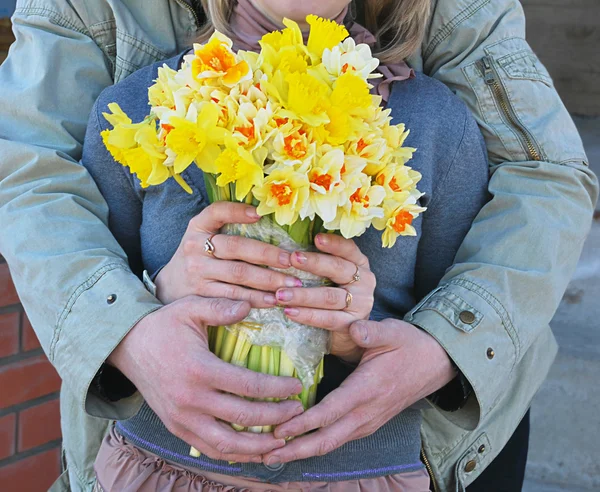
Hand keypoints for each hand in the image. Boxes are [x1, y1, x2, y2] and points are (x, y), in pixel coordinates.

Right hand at [108, 296, 303, 462]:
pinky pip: (210, 450)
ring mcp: (182, 419)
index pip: (249, 386)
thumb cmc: (163, 326)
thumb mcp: (190, 308)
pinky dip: (235, 455)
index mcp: (199, 370)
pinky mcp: (178, 429)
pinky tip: (255, 451)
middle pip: (244, 419)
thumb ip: (220, 307)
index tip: (297, 386)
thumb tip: (250, 307)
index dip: (278, 389)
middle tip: (298, 412)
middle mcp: (191, 400)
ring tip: (283, 440)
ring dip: (259, 447)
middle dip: (277, 418)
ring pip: (228, 445)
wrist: (127, 347)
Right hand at [155, 202, 301, 306]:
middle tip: (292, 261)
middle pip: (236, 247)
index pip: (217, 212)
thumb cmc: (198, 256)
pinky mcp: (201, 295)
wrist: (169, 286)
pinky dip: (255, 298)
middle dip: (268, 254)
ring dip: (268, 280)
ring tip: (290, 284)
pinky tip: (272, 299)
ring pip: (238, 274)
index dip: (238, 212)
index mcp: (198, 226)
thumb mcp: (203, 235)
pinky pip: (233, 296)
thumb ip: (227, 227)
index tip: (259, 214)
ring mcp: (197, 272)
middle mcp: (194, 246)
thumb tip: (267, 219)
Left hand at [263, 318, 455, 464]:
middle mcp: (366, 413)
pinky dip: (315, 445)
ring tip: (273, 453)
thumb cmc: (410, 346)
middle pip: (326, 440)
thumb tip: (354, 329)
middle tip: (265, 453)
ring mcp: (367, 422)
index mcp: (367, 389)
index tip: (278, 430)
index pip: (330, 412)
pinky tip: (298, 443)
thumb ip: (371, 332)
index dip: (302, 424)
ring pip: (331, 444)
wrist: (435, 364)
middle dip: (295, 450)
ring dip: (302, 451)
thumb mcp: (392, 332)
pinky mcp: (367, 423)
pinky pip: (338, 439)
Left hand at [277, 233, 375, 360]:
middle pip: (339, 269)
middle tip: (292, 258)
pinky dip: (307, 315)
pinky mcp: (351, 324)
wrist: (349, 331)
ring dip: (303, 295)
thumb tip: (290, 247)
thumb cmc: (333, 294)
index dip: (333, 243)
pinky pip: (327, 319)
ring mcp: (360, 304)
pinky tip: (289, 312)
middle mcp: (364, 281)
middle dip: (314, 263)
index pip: (348, 249)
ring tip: (281, 294)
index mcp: (359, 264)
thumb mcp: (332, 275)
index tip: (316, 238)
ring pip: (329, 297)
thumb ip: (320, 262)